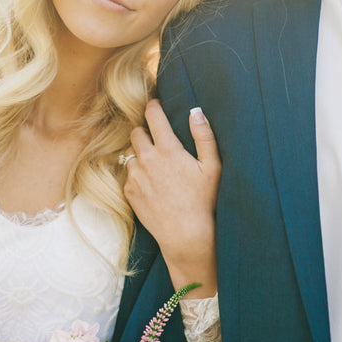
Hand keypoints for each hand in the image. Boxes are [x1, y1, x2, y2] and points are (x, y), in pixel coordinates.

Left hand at [123, 99, 219, 296]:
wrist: (186, 235)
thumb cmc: (204, 201)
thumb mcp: (213, 167)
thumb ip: (204, 136)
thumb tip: (196, 111)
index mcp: (168, 149)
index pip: (153, 115)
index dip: (153, 106)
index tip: (156, 106)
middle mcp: (147, 159)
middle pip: (136, 131)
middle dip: (145, 131)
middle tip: (158, 139)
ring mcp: (135, 176)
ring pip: (130, 153)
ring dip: (140, 153)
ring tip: (156, 165)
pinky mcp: (129, 192)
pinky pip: (128, 174)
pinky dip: (136, 174)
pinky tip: (152, 183)